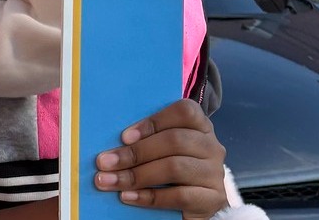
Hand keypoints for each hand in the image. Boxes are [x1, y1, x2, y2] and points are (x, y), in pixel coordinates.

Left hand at [94, 99, 227, 219]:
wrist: (185, 206)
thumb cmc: (163, 168)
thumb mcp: (155, 150)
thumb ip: (141, 140)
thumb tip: (109, 146)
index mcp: (199, 126)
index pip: (184, 112)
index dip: (153, 122)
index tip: (124, 137)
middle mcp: (211, 146)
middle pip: (175, 140)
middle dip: (134, 152)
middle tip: (104, 162)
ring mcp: (215, 173)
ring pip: (175, 167)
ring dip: (136, 175)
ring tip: (109, 181)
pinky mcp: (213, 199)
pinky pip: (180, 195)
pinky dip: (149, 197)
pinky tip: (128, 196)